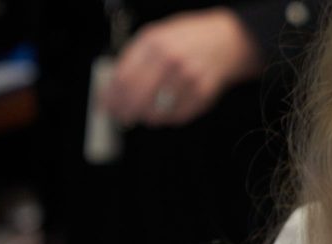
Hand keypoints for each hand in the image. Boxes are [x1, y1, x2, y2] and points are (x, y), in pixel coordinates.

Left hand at [102, 10, 262, 126]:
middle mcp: (171, 61)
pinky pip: (176, 117)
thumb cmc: (186, 40)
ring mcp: (188, 79)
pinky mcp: (202, 95)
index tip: (106, 106)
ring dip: (146, 116)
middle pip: (137, 99)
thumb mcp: (155, 37)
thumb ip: (133, 60)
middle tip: (121, 117)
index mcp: (153, 44)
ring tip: (146, 111)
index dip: (111, 97)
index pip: (123, 79)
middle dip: (125, 112)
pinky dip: (167, 117)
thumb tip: (112, 89)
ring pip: (156, 113)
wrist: (225, 42)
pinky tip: (167, 106)